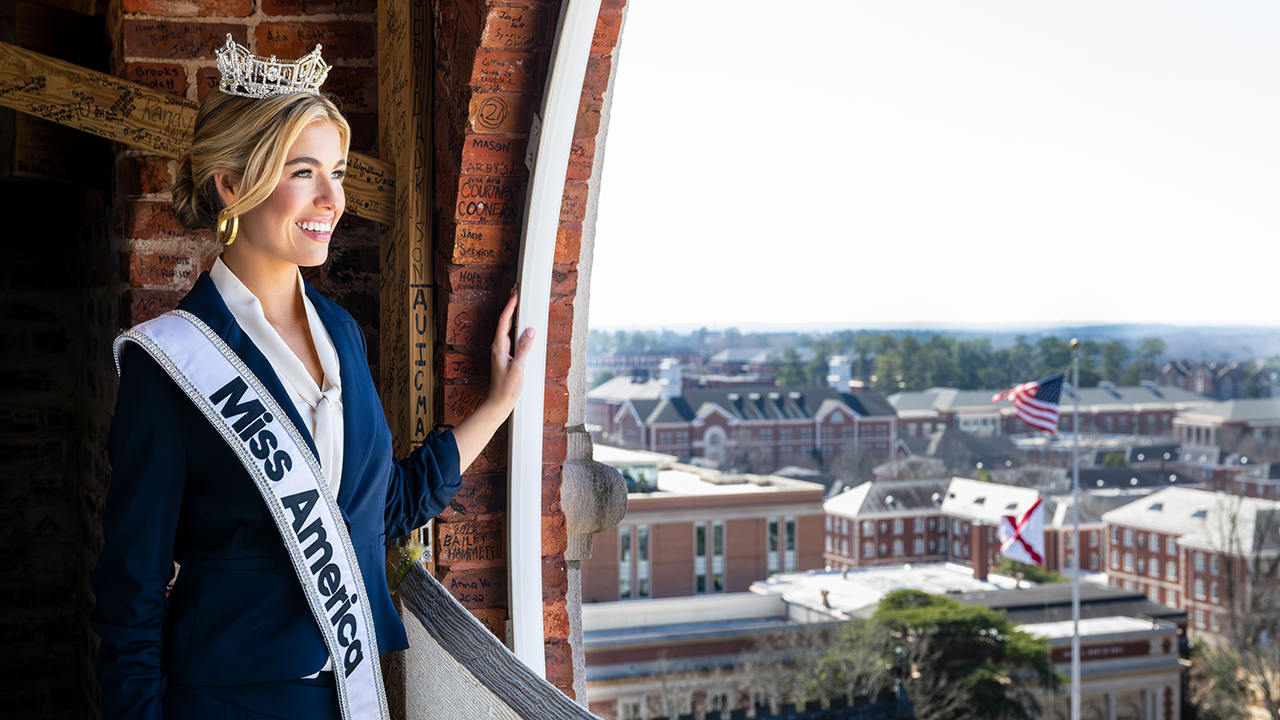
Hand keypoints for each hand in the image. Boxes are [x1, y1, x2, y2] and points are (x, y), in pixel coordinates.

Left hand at [487, 286, 535, 414]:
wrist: (499, 403)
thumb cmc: (507, 388)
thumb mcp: (519, 368)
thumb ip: (524, 349)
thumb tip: (530, 331)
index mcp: (499, 346)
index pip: (504, 321)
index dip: (510, 305)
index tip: (516, 293)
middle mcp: (498, 346)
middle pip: (504, 320)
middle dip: (510, 304)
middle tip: (516, 290)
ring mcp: (501, 350)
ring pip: (506, 326)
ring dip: (512, 312)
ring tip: (518, 300)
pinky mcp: (505, 355)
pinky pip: (510, 335)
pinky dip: (515, 324)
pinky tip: (520, 323)